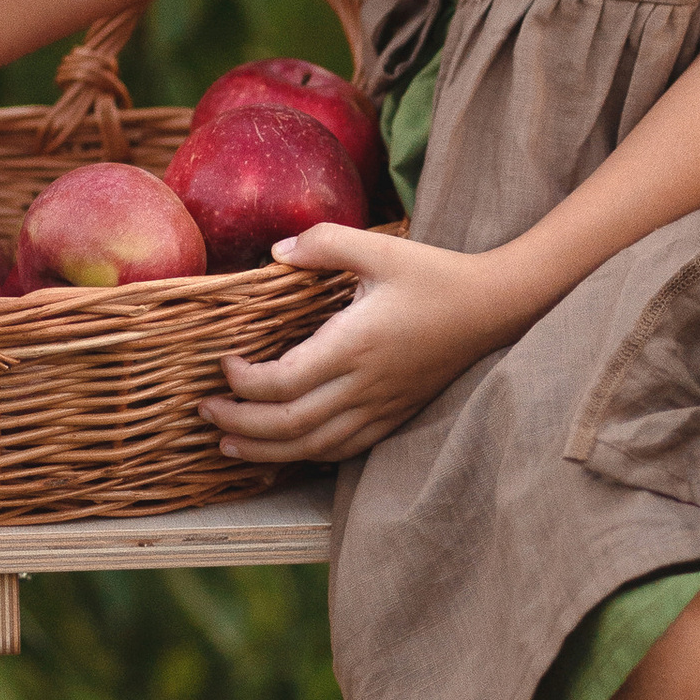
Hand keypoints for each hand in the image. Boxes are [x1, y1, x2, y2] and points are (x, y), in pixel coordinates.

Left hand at [201, 221, 530, 463]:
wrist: (494, 308)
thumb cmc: (435, 275)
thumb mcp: (380, 248)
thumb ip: (324, 243)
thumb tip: (276, 253)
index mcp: (354, 345)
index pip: (282, 383)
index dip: (243, 383)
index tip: (224, 363)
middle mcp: (364, 385)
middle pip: (288, 425)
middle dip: (239, 425)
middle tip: (206, 412)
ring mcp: (381, 406)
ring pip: (313, 447)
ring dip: (266, 450)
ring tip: (229, 446)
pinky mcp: (394, 414)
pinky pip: (343, 449)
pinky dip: (306, 455)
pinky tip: (285, 449)